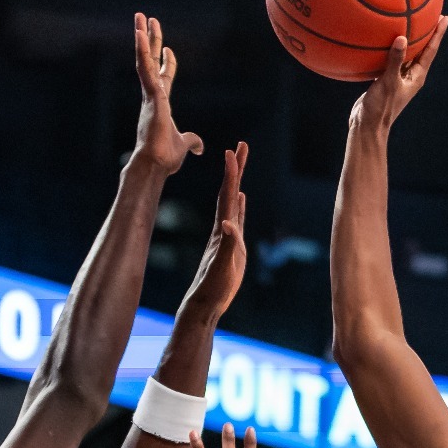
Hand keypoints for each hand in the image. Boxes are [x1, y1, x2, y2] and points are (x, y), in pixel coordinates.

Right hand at [131, 12, 203, 174]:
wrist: (156, 164)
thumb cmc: (166, 157)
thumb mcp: (184, 145)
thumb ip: (192, 141)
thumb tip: (200, 146)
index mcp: (161, 104)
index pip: (164, 78)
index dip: (167, 64)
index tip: (169, 49)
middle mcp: (152, 96)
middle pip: (150, 62)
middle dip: (150, 41)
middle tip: (148, 20)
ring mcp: (149, 94)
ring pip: (144, 59)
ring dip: (142, 38)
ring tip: (140, 17)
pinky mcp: (150, 95)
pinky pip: (144, 68)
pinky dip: (141, 50)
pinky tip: (139, 34)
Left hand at [179, 142, 247, 323]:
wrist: (205, 302)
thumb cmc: (214, 287)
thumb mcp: (222, 266)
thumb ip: (228, 245)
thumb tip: (229, 223)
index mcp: (222, 229)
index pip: (227, 195)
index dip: (231, 174)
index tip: (232, 151)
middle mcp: (223, 227)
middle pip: (230, 191)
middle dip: (237, 168)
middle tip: (242, 145)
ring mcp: (227, 234)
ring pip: (233, 201)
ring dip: (237, 181)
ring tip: (240, 164)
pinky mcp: (232, 244)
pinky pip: (237, 217)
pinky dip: (239, 204)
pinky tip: (241, 197)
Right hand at [351, 15, 447, 131]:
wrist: (367, 125)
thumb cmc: (381, 107)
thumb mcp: (388, 82)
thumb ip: (395, 61)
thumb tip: (402, 38)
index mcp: (417, 77)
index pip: (430, 50)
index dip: (438, 33)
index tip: (445, 18)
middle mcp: (411, 76)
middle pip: (422, 50)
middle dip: (428, 33)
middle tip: (433, 14)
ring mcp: (399, 78)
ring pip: (407, 54)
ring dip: (410, 40)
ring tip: (411, 23)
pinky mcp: (386, 79)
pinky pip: (392, 59)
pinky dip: (392, 49)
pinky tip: (386, 40)